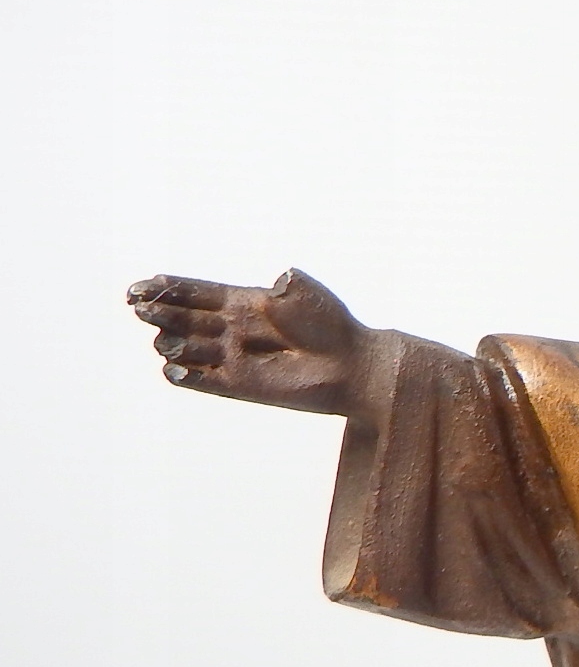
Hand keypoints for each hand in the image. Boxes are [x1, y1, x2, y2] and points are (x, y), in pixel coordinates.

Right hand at [126, 269, 372, 415]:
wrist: (350, 366)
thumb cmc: (333, 327)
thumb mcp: (310, 297)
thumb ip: (291, 288)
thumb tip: (279, 281)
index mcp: (244, 302)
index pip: (197, 293)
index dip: (168, 289)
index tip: (140, 286)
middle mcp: (232, 328)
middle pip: (185, 318)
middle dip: (161, 312)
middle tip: (142, 309)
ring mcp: (233, 357)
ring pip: (188, 349)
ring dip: (172, 344)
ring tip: (169, 340)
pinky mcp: (239, 385)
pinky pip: (203, 381)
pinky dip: (187, 376)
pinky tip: (175, 370)